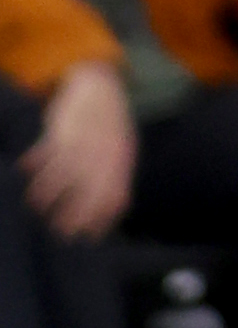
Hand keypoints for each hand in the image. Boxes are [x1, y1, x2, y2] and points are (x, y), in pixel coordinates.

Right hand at [30, 64, 132, 236]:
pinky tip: (25, 169)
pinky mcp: (63, 130)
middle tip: (57, 232)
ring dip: (44, 194)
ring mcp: (82, 144)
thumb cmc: (110, 131)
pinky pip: (44, 153)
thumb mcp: (121, 155)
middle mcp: (101, 156)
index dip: (97, 221)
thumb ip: (118, 184)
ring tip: (36, 206)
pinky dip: (33, 163)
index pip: (110, 199)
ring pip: (59, 177)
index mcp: (118, 163)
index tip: (84, 237)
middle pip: (85, 194)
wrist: (101, 90)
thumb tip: (112, 216)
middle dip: (70, 216)